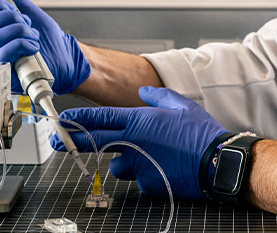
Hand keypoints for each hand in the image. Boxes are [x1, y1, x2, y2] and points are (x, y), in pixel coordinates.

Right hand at [0, 0, 89, 94]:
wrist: (62, 55)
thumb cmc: (43, 35)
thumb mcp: (23, 9)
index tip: (10, 5)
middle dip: (11, 17)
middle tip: (25, 21)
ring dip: (21, 31)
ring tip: (33, 35)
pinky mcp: (2, 74)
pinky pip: (4, 53)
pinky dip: (23, 44)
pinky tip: (33, 46)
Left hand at [52, 86, 227, 199]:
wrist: (217, 162)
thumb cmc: (201, 133)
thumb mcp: (181, 105)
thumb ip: (157, 96)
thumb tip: (143, 91)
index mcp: (139, 120)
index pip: (100, 118)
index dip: (78, 118)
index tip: (63, 119)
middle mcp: (133, 142)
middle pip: (94, 140)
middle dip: (72, 140)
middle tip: (58, 141)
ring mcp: (138, 165)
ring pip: (117, 166)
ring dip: (125, 163)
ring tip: (148, 158)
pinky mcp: (147, 184)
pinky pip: (138, 181)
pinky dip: (147, 176)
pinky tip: (163, 170)